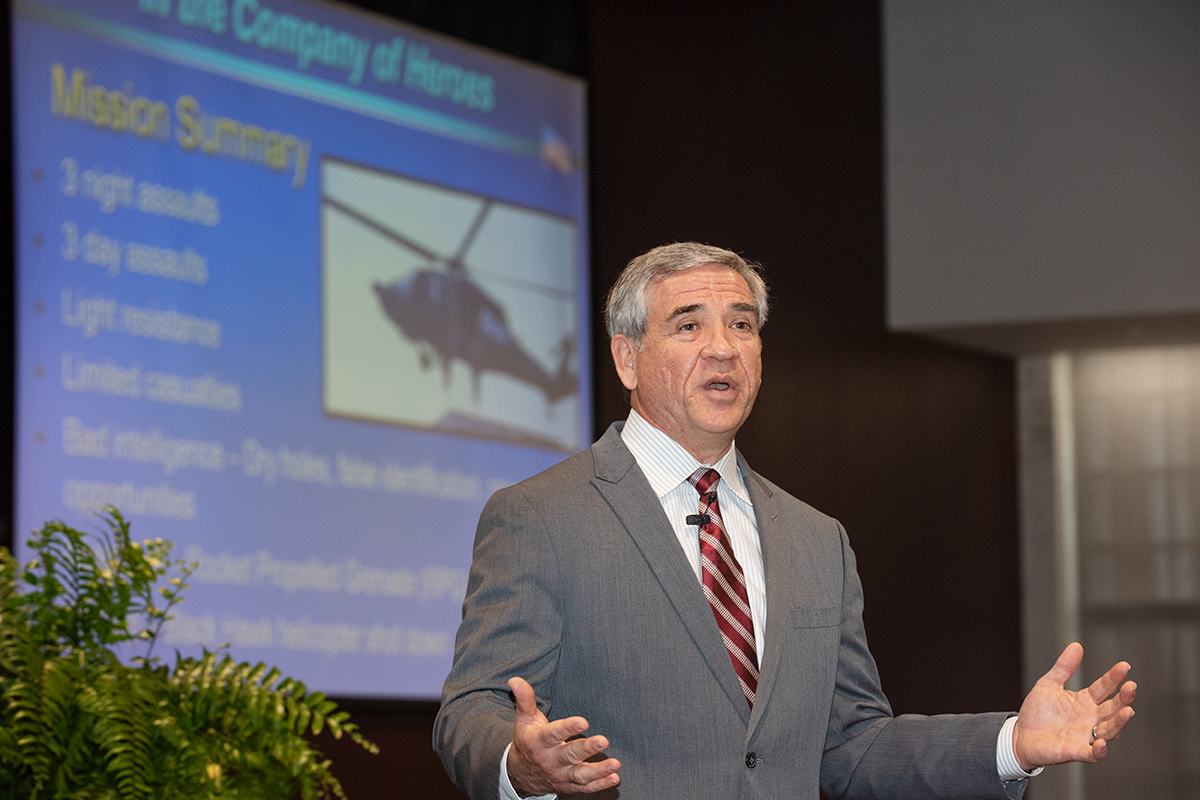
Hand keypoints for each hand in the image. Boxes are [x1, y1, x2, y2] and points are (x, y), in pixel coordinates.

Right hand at [506, 677, 620, 795]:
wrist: (519, 774)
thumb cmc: (527, 741)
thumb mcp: (524, 720)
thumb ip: (525, 699)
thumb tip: (516, 680)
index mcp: (539, 742)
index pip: (554, 734)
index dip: (568, 728)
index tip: (584, 722)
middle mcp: (550, 760)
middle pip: (569, 755)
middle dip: (586, 749)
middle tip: (603, 741)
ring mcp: (560, 775)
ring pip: (579, 775)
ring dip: (598, 771)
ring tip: (615, 764)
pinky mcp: (568, 786)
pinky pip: (585, 787)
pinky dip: (600, 784)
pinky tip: (614, 778)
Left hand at [1013, 642, 1135, 771]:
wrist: (1021, 735)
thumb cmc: (1037, 712)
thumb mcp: (1049, 684)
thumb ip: (1064, 667)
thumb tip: (1076, 645)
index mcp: (1084, 701)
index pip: (1104, 688)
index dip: (1113, 678)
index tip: (1124, 666)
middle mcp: (1090, 718)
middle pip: (1113, 708)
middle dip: (1124, 698)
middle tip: (1131, 686)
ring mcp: (1085, 735)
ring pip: (1109, 730)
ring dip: (1119, 722)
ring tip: (1128, 711)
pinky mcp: (1076, 751)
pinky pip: (1092, 754)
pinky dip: (1098, 751)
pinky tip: (1102, 744)